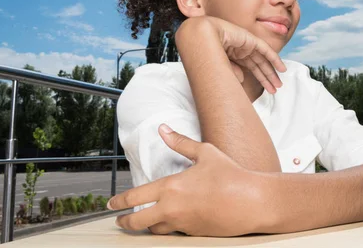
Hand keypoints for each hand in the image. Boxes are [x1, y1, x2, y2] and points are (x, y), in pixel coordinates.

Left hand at [109, 125, 267, 236]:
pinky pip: (175, 232)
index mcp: (171, 187)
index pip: (135, 197)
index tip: (111, 203)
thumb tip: (163, 129)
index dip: (119, 201)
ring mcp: (183, 224)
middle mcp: (172, 209)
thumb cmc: (230, 174)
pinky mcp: (194, 234)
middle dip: (125, 221)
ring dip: (147, 226)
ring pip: (155, 230)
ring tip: (144, 222)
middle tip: (119, 220)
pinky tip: (172, 221)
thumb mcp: (205, 152)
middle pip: (138, 221)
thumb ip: (180, 142)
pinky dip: (169, 227)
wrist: (251, 201)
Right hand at [179, 16, 286, 93]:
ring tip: (279, 84)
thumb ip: (232, 71)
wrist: (203, 36)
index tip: (267, 90)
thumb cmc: (205, 50)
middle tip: (276, 89)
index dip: (259, 79)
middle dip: (267, 78)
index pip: (250, 68)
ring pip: (263, 61)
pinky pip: (266, 51)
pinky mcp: (251, 40)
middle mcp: (241, 50)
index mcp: (233, 55)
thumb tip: (243, 80)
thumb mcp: (221, 65)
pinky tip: (282, 69)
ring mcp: (247, 44)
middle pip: (258, 66)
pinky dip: (275, 59)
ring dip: (271, 72)